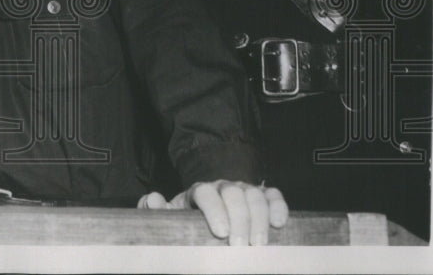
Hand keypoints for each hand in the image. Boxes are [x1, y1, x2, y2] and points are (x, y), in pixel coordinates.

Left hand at [137, 181, 287, 244]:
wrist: (207, 214)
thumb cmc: (189, 219)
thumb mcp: (171, 216)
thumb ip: (158, 210)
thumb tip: (153, 199)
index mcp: (199, 190)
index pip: (206, 193)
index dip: (214, 210)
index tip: (220, 232)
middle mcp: (223, 186)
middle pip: (233, 193)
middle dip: (239, 219)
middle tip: (241, 245)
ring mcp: (244, 190)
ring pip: (255, 194)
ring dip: (259, 218)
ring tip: (260, 244)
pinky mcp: (262, 197)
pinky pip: (273, 195)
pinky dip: (278, 206)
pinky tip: (279, 224)